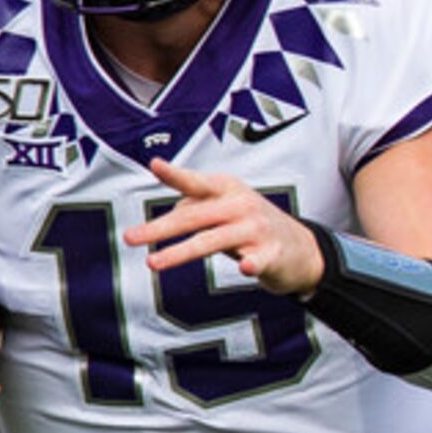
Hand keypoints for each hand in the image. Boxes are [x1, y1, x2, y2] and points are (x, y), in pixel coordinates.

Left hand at [129, 158, 323, 291]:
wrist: (301, 250)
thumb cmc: (253, 227)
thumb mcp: (224, 210)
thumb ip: (194, 211)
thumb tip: (160, 221)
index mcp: (227, 190)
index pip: (196, 183)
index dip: (175, 174)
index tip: (155, 165)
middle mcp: (241, 205)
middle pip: (194, 217)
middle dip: (159, 228)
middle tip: (130, 238)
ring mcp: (257, 229)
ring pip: (213, 240)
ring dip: (181, 252)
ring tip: (153, 262)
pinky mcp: (272, 254)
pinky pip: (258, 259)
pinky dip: (251, 263)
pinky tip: (243, 267)